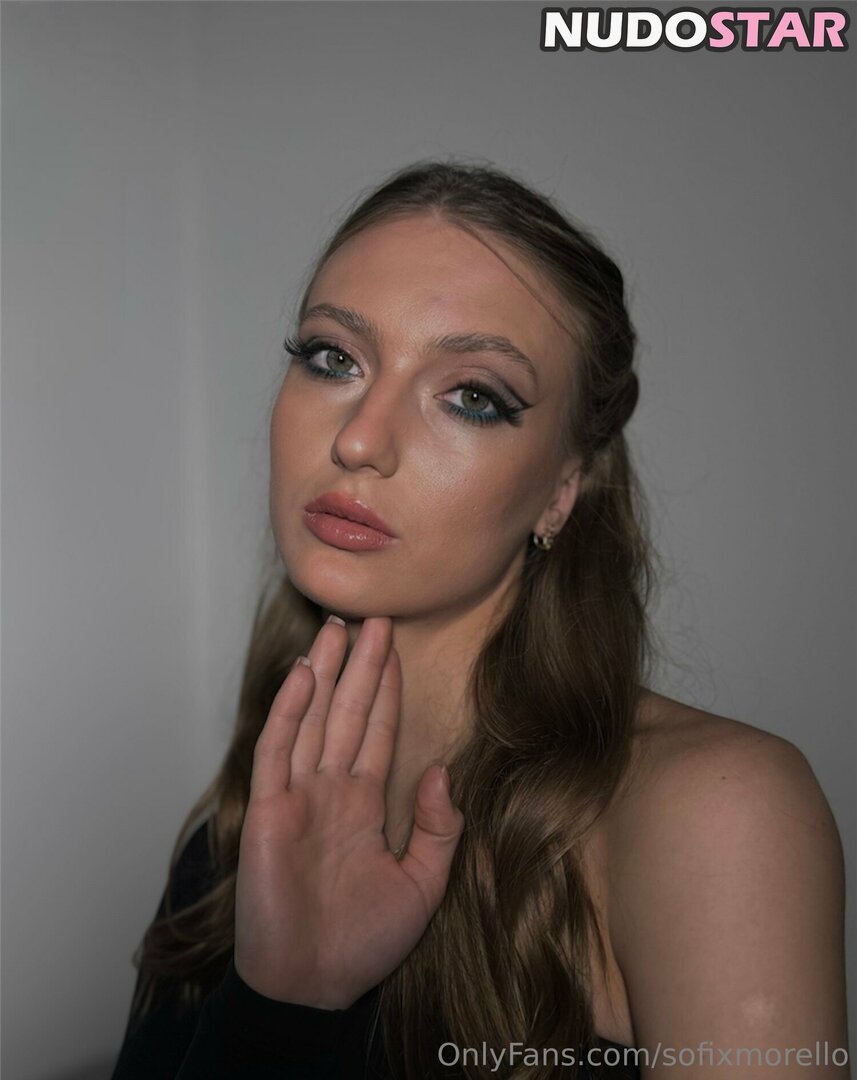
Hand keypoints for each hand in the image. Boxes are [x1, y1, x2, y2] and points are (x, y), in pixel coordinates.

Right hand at [233, 616, 464, 1009]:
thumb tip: (444, 769)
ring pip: (312, 718)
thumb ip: (438, 828)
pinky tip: (306, 674)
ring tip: (337, 626)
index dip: (386, 690)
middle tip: (373, 616)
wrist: (314, 984)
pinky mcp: (269, 809)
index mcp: (365, 804)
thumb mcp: (424, 885)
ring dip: (326, 672)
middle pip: (347, 712)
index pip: (377, 732)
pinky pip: (278, 750)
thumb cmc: (365, 942)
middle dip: (361, 665)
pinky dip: (289, 710)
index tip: (395, 648)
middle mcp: (331, 790)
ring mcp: (298, 796)